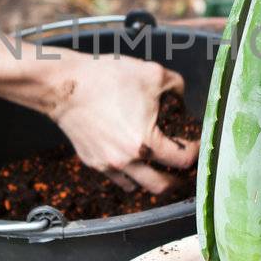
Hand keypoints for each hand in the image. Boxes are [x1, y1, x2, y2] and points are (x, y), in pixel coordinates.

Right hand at [46, 54, 198, 193]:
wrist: (64, 85)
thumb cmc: (106, 78)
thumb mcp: (152, 73)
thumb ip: (176, 87)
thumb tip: (182, 100)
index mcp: (146, 143)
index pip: (181, 160)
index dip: (195, 152)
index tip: (196, 144)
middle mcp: (127, 161)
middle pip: (162, 186)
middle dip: (177, 178)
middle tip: (182, 166)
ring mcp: (108, 165)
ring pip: (138, 187)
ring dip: (152, 178)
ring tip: (158, 165)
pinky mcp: (93, 162)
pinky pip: (117, 178)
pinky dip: (129, 174)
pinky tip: (134, 159)